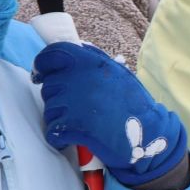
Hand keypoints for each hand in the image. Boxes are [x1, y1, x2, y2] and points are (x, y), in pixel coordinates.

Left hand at [33, 42, 187, 188]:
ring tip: (79, 124)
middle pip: (49, 87)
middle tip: (74, 109)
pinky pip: (53, 132)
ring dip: (59, 119)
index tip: (40, 76)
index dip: (41, 65)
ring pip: (49, 111)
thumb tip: (73, 51)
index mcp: (89, 62)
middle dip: (56, 99)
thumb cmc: (134, 104)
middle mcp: (79, 78)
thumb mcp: (117, 72)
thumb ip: (93, 61)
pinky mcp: (74, 126)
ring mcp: (75, 103)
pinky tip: (71, 139)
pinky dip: (59, 138)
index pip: (52, 54)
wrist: (150, 133)